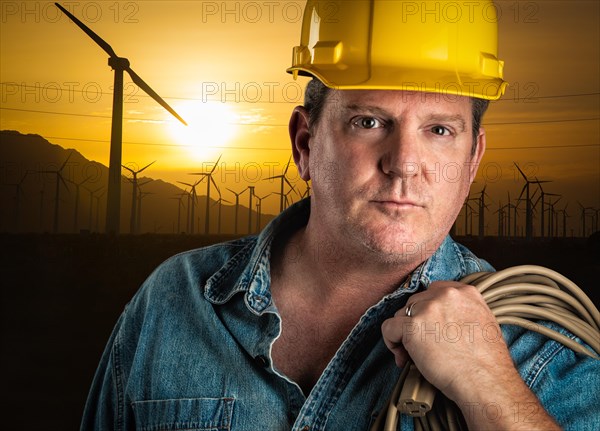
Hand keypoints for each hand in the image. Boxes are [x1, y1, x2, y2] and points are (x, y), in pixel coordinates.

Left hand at [381, 281, 558, 428]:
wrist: (486, 382)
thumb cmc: (486, 362)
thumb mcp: (482, 321)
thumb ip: (460, 311)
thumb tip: (441, 319)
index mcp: (464, 292)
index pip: (433, 292)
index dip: (427, 311)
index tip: (429, 328)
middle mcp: (445, 295)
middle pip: (415, 303)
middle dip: (415, 324)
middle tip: (422, 346)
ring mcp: (428, 309)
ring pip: (401, 314)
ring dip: (403, 334)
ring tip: (413, 355)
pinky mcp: (413, 326)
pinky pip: (389, 328)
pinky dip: (391, 342)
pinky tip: (402, 356)